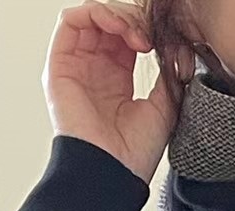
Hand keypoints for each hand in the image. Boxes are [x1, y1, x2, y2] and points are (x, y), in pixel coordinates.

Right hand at [43, 1, 195, 183]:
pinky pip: (71, 21)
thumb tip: (174, 45)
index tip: (162, 44)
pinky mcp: (60, 65)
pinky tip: (117, 27)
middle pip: (111, 22)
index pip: (128, 36)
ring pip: (92, 17)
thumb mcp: (163, 107)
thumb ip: (168, 74)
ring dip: (117, 14)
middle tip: (149, 37)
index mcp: (118, 79)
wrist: (113, 171)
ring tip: (135, 33)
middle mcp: (95, 69)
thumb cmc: (135, 153)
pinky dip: (95, 13)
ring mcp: (77, 65)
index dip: (146, 30)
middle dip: (134, 19)